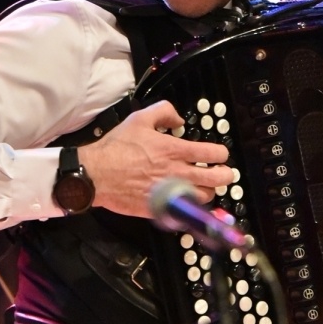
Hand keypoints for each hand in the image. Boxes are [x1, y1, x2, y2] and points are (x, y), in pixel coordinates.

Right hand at [78, 100, 233, 217]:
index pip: (214, 153)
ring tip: (204, 186)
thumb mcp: (139, 119)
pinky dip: (191, 206)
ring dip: (208, 191)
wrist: (97, 174)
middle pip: (217, 178)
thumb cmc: (117, 147)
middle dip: (226, 175)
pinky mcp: (161, 209)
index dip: (221, 154)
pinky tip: (187, 200)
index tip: (219, 155)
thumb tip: (179, 119)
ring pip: (205, 197)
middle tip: (223, 173)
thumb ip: (163, 112)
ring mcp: (171, 193)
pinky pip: (186, 211)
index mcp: (175, 150)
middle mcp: (177, 173)